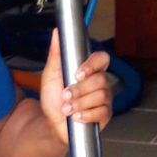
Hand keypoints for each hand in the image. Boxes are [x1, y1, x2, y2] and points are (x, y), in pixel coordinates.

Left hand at [39, 28, 112, 146]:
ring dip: (80, 103)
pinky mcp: (105, 115)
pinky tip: (76, 117)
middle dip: (79, 90)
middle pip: (100, 80)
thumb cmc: (53, 99)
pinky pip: (102, 112)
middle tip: (65, 96)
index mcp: (90, 70)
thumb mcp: (50, 75)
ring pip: (101, 96)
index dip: (92, 65)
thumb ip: (55, 55)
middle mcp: (100, 82)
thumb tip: (57, 33)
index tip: (77, 74)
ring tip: (66, 109)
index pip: (102, 59)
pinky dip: (87, 115)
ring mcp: (104, 99)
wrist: (51, 123)